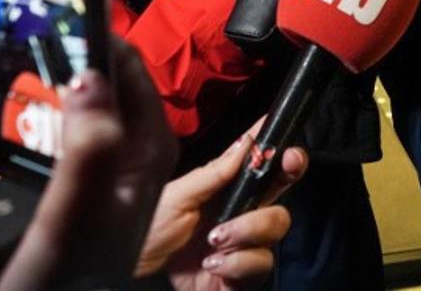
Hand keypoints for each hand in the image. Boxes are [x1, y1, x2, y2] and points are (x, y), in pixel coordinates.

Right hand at [0, 36, 179, 289]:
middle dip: (43, 60)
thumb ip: (89, 147)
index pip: (127, 68)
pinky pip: (23, 146)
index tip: (50, 8)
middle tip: (2, 33)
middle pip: (84, 85)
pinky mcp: (54, 189)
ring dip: (7, 93)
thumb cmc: (70, 277)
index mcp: (144, 149)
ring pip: (49, 112)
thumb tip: (92, 75)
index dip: (93, 35)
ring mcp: (87, 170)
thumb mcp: (76, 212)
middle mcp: (122, 152)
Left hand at [137, 121, 306, 289]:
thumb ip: (213, 174)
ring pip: (275, 228)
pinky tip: (211, 264)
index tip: (290, 148)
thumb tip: (245, 143)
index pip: (263, 167)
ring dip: (247, 230)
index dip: (284, 154)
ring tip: (214, 239)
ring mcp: (244, 247)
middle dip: (285, 181)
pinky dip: (237, 263)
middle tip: (275, 175)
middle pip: (281, 195)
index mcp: (228, 191)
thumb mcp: (176, 195)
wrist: (130, 272)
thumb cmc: (149, 229)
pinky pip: (260, 264)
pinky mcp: (241, 276)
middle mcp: (241, 216)